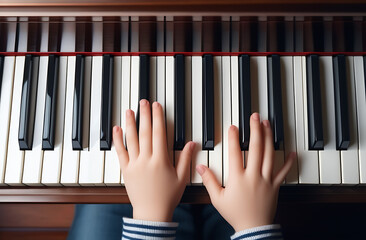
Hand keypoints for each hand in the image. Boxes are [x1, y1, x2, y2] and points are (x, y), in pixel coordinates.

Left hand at [113, 100, 194, 221]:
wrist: (152, 213)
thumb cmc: (168, 196)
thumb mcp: (181, 177)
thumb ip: (186, 158)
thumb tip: (193, 143)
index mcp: (160, 160)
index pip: (159, 133)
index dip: (158, 118)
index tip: (157, 106)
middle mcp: (146, 159)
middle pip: (145, 132)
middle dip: (145, 115)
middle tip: (143, 102)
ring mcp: (134, 164)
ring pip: (131, 139)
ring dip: (130, 124)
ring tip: (130, 111)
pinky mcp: (126, 170)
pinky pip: (120, 152)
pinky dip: (118, 140)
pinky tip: (117, 129)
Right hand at [196, 113, 294, 231]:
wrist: (253, 229)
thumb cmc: (235, 214)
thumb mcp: (217, 198)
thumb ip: (209, 181)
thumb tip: (199, 167)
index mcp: (237, 178)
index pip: (235, 153)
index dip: (233, 138)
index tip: (233, 126)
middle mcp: (253, 175)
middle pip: (256, 148)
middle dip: (255, 130)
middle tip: (255, 116)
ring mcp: (266, 179)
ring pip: (269, 154)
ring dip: (269, 138)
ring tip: (268, 125)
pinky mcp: (275, 185)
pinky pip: (283, 171)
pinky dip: (288, 161)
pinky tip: (291, 151)